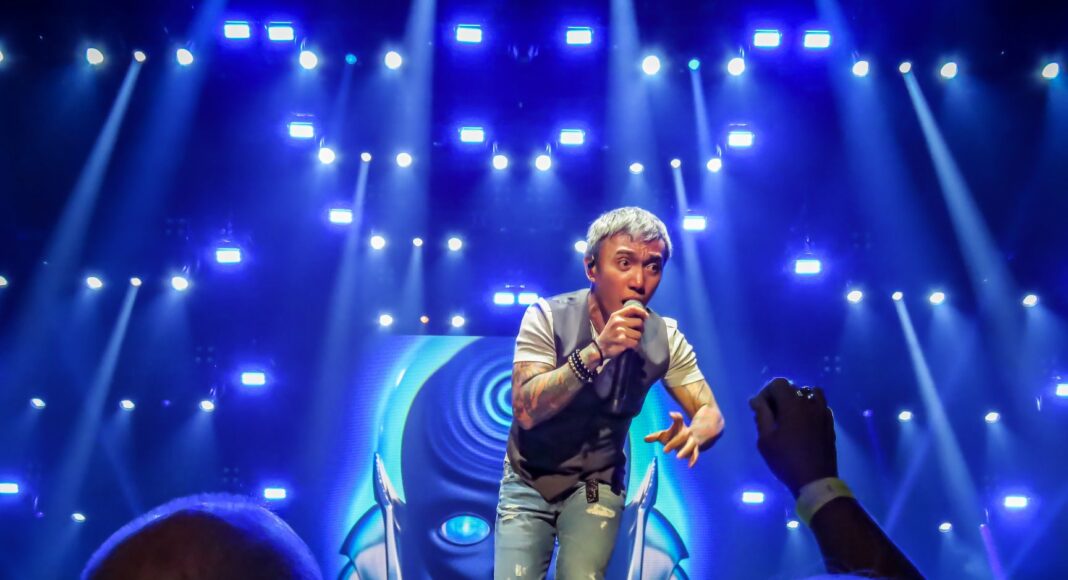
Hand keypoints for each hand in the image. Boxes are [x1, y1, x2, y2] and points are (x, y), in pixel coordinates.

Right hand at [595, 304, 647, 358]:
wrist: (600, 348)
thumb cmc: (610, 335)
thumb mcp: (614, 322)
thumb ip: (625, 318)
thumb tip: (643, 317)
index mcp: (616, 315)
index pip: (632, 308)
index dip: (642, 311)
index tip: (646, 316)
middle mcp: (618, 321)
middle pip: (639, 322)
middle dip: (640, 329)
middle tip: (635, 333)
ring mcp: (620, 330)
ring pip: (638, 334)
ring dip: (636, 339)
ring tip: (629, 340)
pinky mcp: (622, 340)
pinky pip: (635, 342)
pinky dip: (634, 346)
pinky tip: (628, 345)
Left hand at [643, 411, 714, 467]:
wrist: (688, 439)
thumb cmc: (673, 435)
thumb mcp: (664, 435)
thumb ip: (655, 436)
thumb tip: (645, 439)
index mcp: (679, 426)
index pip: (678, 419)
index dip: (676, 416)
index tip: (671, 414)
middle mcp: (687, 432)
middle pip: (682, 436)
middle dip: (673, 443)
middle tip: (664, 451)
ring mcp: (692, 440)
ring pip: (690, 445)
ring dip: (685, 451)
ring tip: (678, 457)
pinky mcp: (695, 448)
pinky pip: (695, 454)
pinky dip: (693, 459)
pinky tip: (689, 465)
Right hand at [749, 377, 837, 496]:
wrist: (814, 479)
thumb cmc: (785, 459)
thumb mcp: (766, 439)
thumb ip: (761, 415)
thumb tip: (756, 400)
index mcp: (792, 404)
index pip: (778, 383)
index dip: (766, 392)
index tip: (760, 408)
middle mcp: (809, 403)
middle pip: (793, 388)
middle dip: (779, 397)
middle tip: (771, 415)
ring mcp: (823, 412)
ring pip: (809, 393)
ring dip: (797, 399)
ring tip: (790, 415)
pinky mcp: (830, 423)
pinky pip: (820, 405)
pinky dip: (810, 407)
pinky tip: (804, 422)